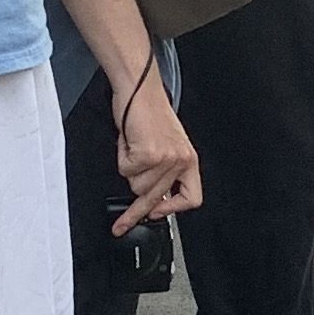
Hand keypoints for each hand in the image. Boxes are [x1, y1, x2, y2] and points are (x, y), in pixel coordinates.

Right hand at [109, 67, 201, 228]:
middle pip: (155, 198)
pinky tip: (129, 142)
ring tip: (133, 147)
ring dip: (129, 169)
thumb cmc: (149, 113)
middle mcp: (180, 161)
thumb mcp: (167, 145)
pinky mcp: (148, 154)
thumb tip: (153, 199)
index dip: (173, 210)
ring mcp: (165, 159)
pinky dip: (122, 157)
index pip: (192, 198)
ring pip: (137, 186)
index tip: (157, 216)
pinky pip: (126, 171)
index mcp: (188, 160)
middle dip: (135, 212)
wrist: (140, 90)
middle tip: (121, 224)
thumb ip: (164, 172)